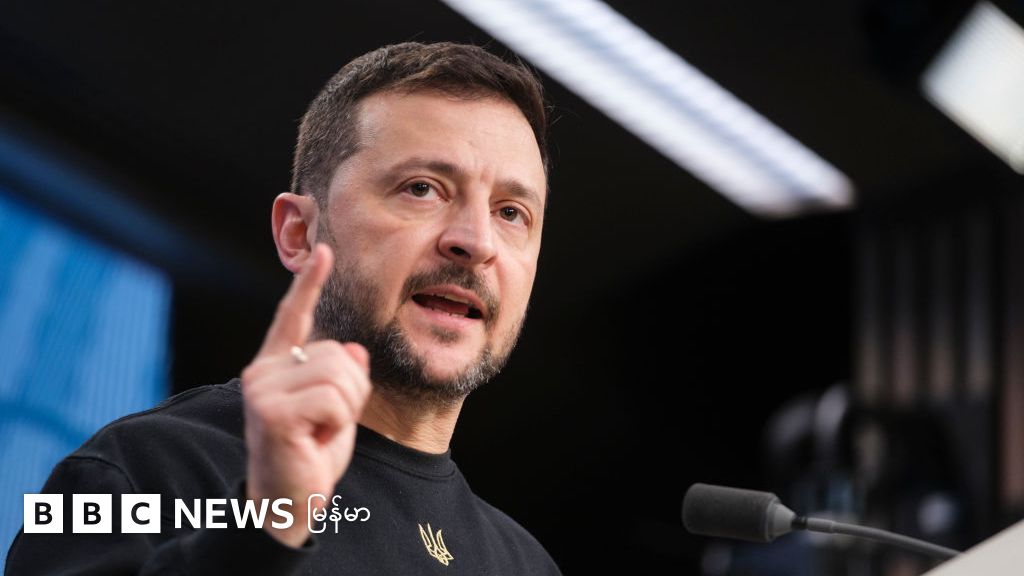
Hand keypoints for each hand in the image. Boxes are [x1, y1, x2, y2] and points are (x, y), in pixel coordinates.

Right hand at [241, 243, 371, 546]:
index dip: (309, 283)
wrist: (288, 502)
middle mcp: (263, 371)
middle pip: (338, 354)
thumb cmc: (310, 454)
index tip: (323, 251)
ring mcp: (263, 389)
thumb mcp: (335, 410)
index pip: (293, 317)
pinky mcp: (271, 411)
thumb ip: (342, 378)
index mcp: (276, 366)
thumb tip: (353, 352)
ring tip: (319, 432)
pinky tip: (314, 441)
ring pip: (340, 374)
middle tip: (325, 424)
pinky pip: (333, 401)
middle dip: (351, 391)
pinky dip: (337, 425)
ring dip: (345, 409)